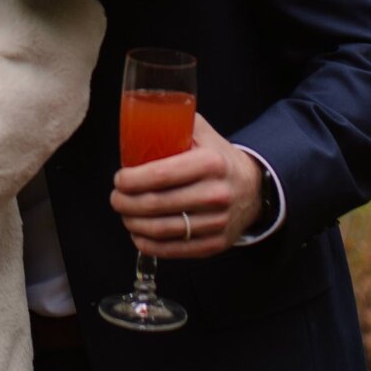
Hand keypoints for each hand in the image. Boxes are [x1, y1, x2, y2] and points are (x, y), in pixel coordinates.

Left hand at [109, 114, 259, 259]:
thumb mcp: (203, 133)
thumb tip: (138, 120)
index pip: (160, 175)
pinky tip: (138, 235)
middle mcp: (215, 194)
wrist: (254, 188)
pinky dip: (149, 245)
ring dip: (133, 224)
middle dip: (125, 203)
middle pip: (156, 204)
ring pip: (161, 230)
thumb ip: (174, 123)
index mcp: (210, 163)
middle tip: (115, 198)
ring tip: (124, 214)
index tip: (119, 180)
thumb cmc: (219, 158)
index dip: (131, 181)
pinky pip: (173, 250)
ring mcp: (217, 223)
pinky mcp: (215, 244)